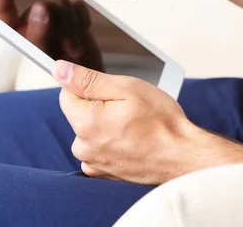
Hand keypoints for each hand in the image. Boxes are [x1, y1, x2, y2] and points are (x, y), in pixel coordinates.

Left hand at [0, 0, 104, 70]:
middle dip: (58, 22)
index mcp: (17, 32)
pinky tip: (82, 34)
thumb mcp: (48, 56)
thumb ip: (40, 33)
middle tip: (68, 46)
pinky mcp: (71, 14)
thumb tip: (39, 5)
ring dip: (72, 25)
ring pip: (62, 3)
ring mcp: (52, 17)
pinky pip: (77, 5)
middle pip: (43, 5)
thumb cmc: (65, 73)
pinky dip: (82, 21)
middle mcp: (32, 21)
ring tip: (74, 46)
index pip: (3, 7)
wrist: (92, 76)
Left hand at [52, 60, 242, 185]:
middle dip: (99, 106)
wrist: (183, 156)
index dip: (90, 86)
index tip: (112, 90)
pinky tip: (133, 141)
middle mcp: (83, 147)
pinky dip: (112, 143)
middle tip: (129, 109)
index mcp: (85, 123)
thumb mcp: (126, 88)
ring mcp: (94, 163)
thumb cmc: (161, 122)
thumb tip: (59, 70)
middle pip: (79, 114)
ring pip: (90, 132)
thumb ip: (87, 79)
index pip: (67, 94)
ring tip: (134, 126)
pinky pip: (99, 150)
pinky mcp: (104, 173)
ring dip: (106, 125)